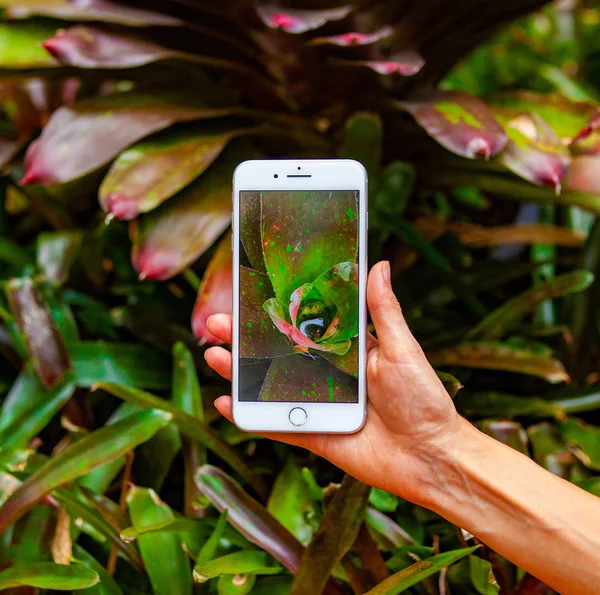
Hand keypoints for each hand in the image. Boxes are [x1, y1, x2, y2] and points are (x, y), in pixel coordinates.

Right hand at [205, 261, 465, 505]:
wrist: (431, 457)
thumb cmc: (424, 399)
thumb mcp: (403, 348)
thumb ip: (384, 310)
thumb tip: (380, 264)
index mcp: (348, 349)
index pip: (304, 323)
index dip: (277, 310)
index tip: (250, 294)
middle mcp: (328, 373)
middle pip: (278, 352)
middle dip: (246, 338)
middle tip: (218, 323)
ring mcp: (318, 404)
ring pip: (269, 384)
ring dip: (239, 372)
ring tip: (213, 355)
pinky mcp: (313, 433)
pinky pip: (275, 424)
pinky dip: (250, 416)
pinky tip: (226, 404)